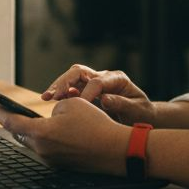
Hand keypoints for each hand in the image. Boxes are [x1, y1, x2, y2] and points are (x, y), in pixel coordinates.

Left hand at [0, 97, 126, 174]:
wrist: (115, 150)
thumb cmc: (95, 125)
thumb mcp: (71, 103)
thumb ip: (54, 108)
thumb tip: (52, 118)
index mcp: (41, 133)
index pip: (12, 123)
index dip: (1, 113)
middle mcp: (42, 149)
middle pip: (22, 134)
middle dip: (19, 123)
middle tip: (15, 113)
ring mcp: (52, 160)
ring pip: (37, 142)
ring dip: (37, 131)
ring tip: (44, 120)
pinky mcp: (62, 165)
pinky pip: (49, 148)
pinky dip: (51, 139)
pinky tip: (62, 133)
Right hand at [41, 64, 155, 125]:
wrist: (143, 116)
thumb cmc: (141, 113)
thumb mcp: (136, 110)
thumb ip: (121, 104)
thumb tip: (105, 99)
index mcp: (117, 79)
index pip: (97, 82)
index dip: (87, 93)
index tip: (79, 107)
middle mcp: (104, 77)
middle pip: (80, 72)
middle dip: (65, 82)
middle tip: (53, 95)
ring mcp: (95, 82)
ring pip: (72, 77)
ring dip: (58, 86)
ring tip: (46, 96)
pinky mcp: (88, 90)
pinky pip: (72, 87)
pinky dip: (61, 93)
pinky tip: (52, 100)